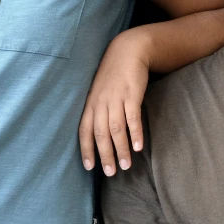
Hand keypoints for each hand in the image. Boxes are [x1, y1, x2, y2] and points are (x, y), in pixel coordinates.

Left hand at [79, 29, 149, 175]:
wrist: (127, 50)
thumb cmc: (113, 75)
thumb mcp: (100, 92)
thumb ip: (98, 110)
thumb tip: (98, 134)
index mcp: (91, 104)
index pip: (84, 130)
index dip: (86, 149)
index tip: (89, 167)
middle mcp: (101, 103)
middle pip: (100, 134)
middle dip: (105, 155)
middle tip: (111, 173)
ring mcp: (116, 98)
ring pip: (116, 129)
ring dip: (121, 149)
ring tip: (127, 166)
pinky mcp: (132, 94)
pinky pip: (132, 117)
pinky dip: (135, 133)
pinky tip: (138, 146)